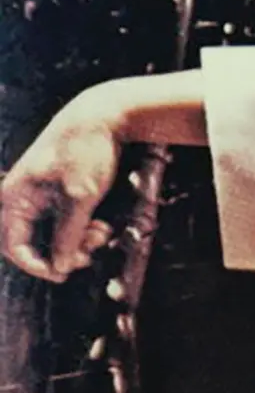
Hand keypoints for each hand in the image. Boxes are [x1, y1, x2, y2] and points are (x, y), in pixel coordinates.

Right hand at [2, 90, 124, 281]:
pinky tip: (101, 227)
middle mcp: (21, 198)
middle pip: (33, 244)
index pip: (14, 245)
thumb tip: (59, 266)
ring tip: (102, 234)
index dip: (37, 266)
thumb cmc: (85, 151)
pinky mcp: (57, 195)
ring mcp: (39, 197)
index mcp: (14, 197)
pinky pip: (64, 224)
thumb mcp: (80, 197)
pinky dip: (82, 230)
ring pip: (53, 236)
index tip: (63, 274)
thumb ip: (68, 234)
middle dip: (62, 254)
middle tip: (89, 255)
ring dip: (78, 242)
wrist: (101, 117)